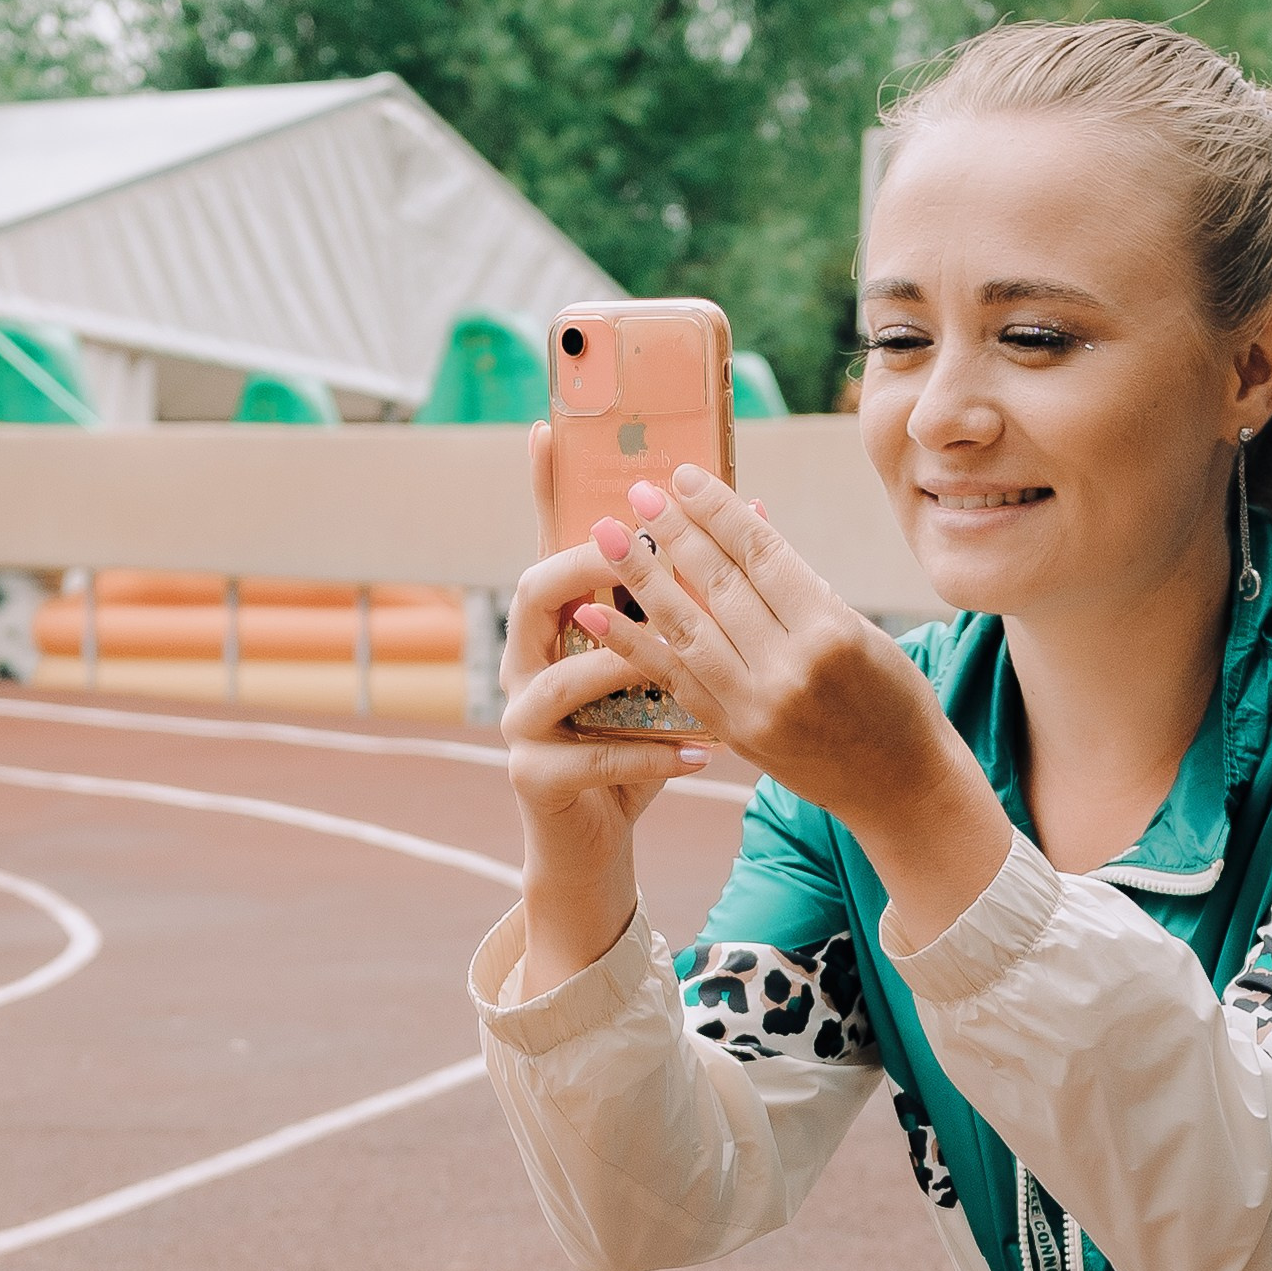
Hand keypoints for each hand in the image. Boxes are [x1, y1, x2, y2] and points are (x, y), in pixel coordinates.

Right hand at [500, 422, 715, 992]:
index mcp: (554, 630)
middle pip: (533, 593)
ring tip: (680, 665)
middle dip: (588, 570)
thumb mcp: (669, 668)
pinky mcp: (535, 779)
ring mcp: (519, 723)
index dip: (544, 491)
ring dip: (626, 669)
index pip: (548, 545)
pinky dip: (654, 757)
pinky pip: (595, 757)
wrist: (597, 842)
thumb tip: (752, 512)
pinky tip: (705, 755)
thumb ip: (688, 604)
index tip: (551, 428)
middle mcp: (523, 665)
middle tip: (634, 551)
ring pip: (560, 678)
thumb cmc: (638, 746)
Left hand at [595, 462, 1012, 943]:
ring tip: (606, 536)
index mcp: (831, 634)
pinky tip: (596, 615)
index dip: (718, 511)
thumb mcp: (862, 631)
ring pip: (687, 630)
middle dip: (675, 534)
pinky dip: (632, 646)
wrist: (901, 789)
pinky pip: (673, 681)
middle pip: (719, 586)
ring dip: (641, 579)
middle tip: (639, 492)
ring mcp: (757, 708)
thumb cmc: (893, 700)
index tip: (685, 477)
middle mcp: (790, 671)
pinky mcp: (735, 735)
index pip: (763, 555)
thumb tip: (749, 515)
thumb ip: (799, 582)